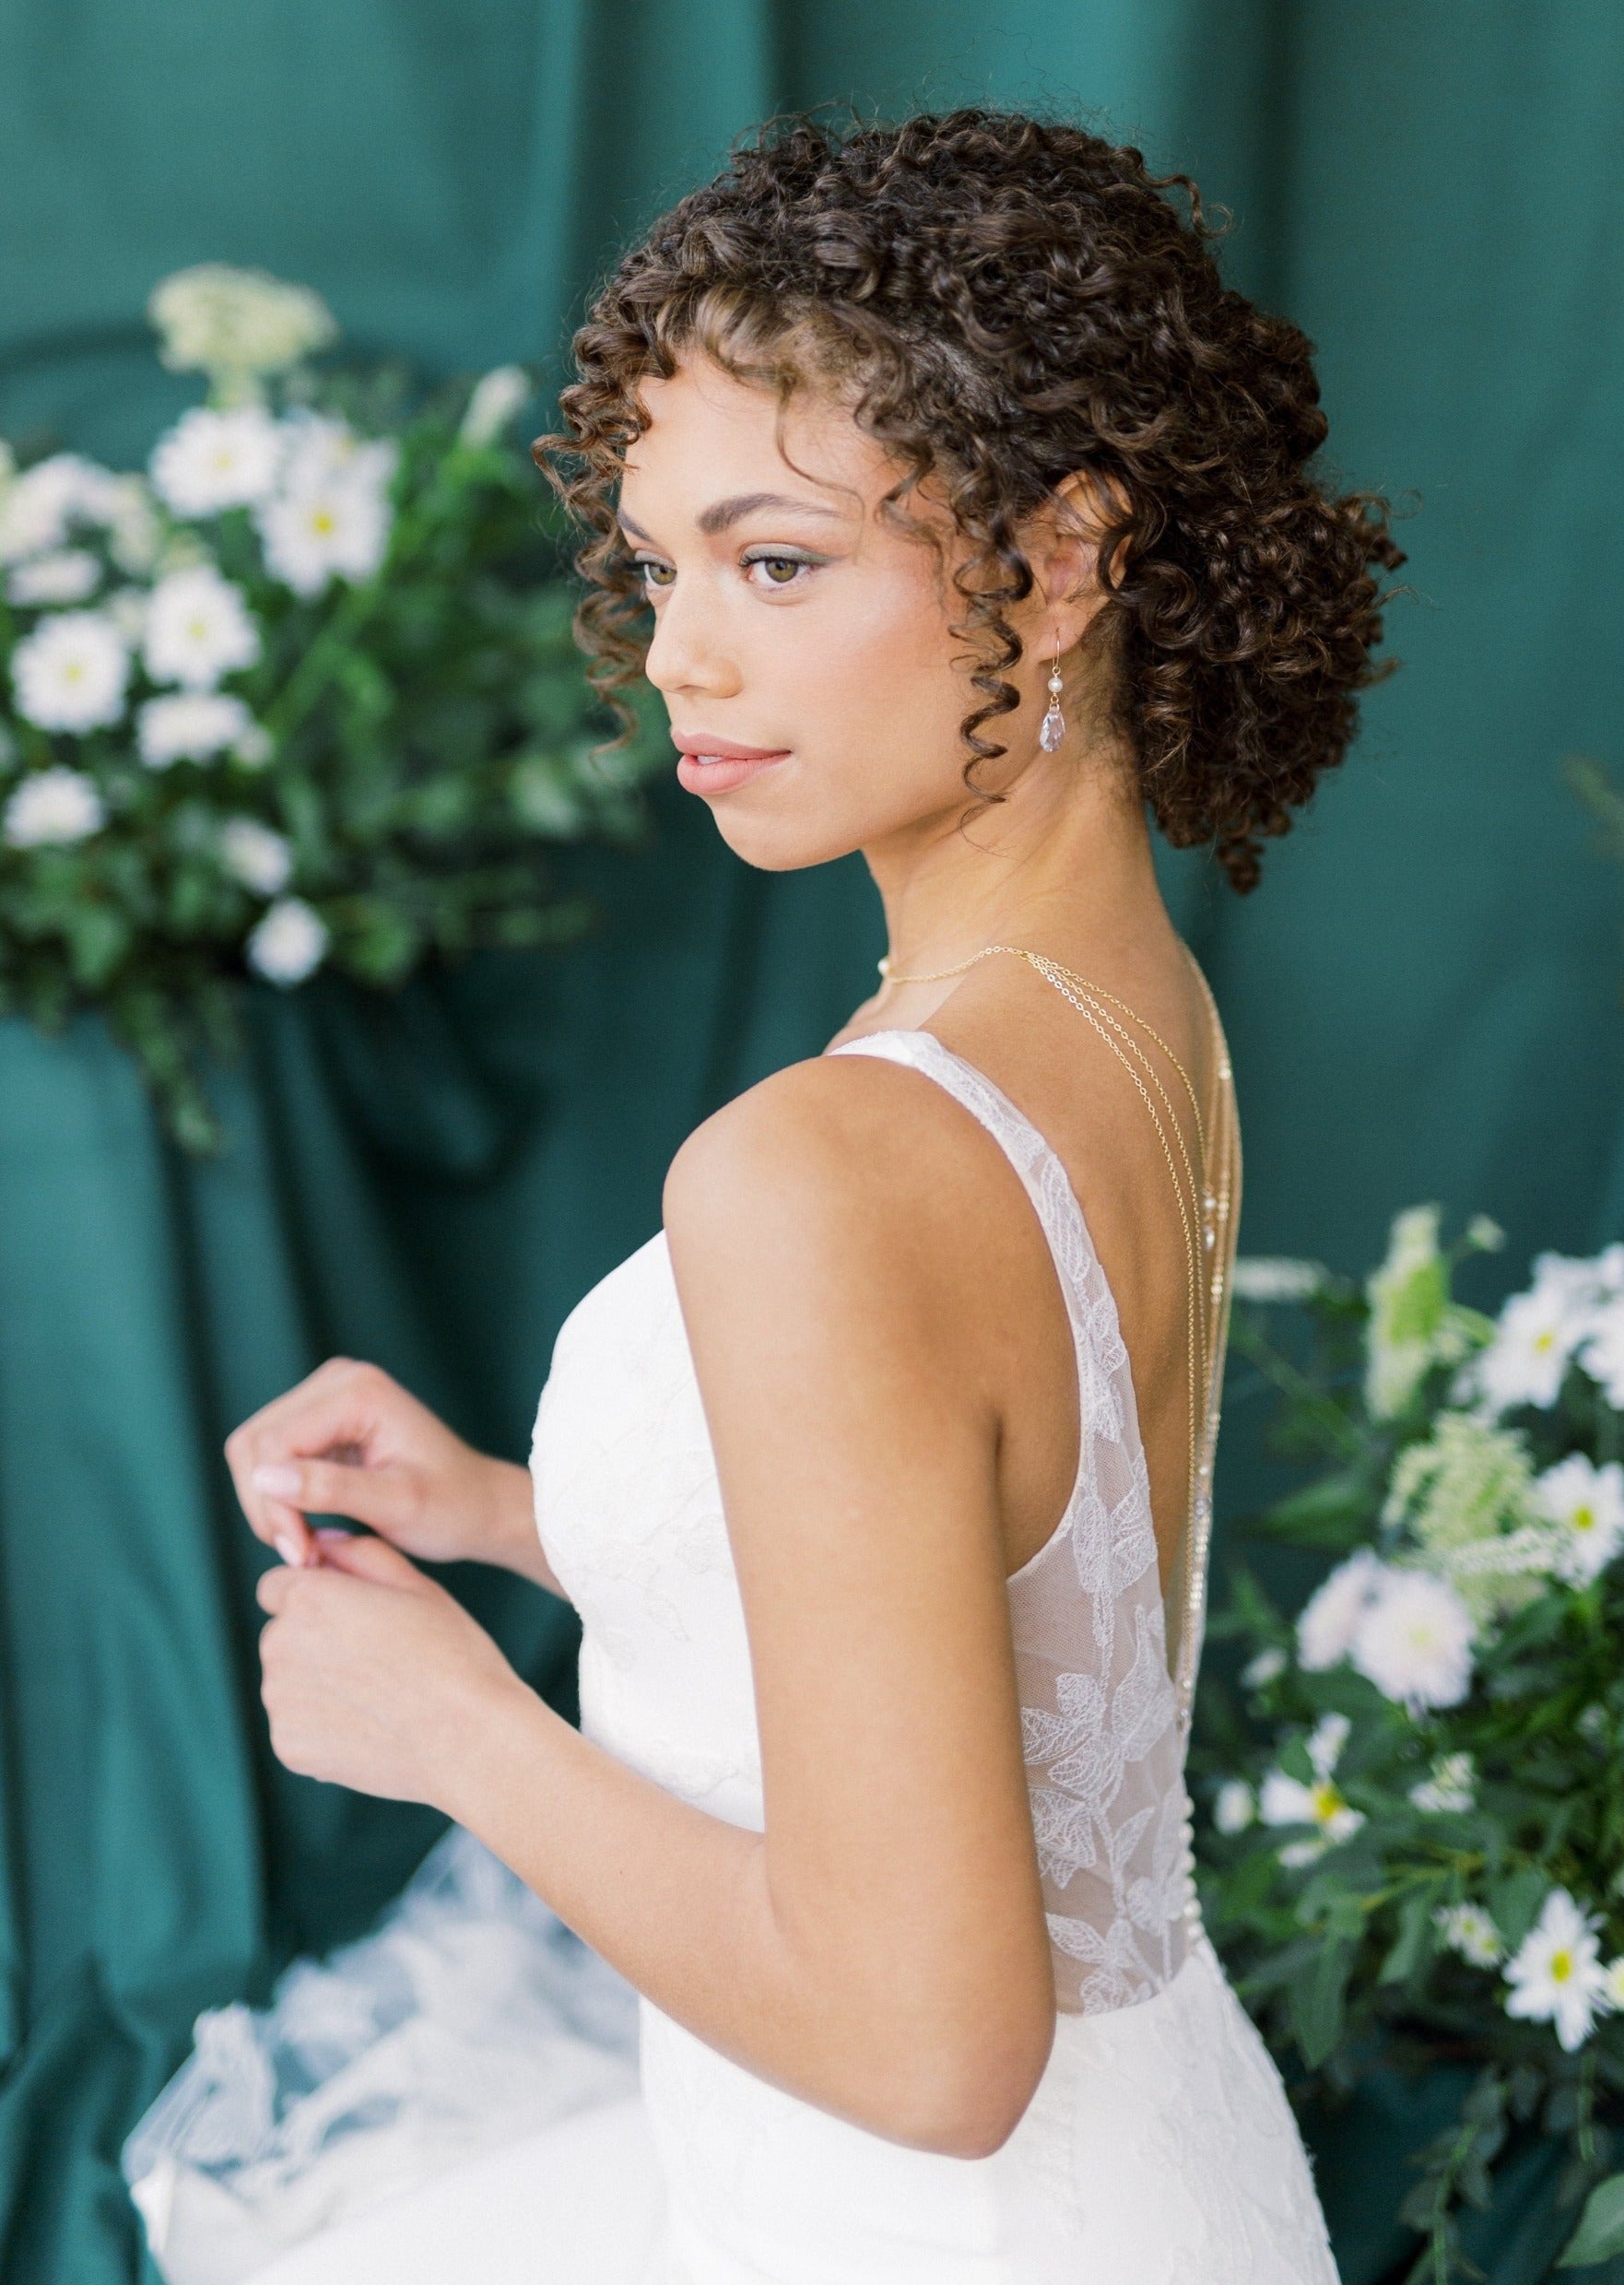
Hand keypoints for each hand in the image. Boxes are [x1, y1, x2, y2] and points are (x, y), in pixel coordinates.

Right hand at [225, 1357, 555, 1587]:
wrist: (476, 1503)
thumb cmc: (451, 1506)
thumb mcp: (398, 1505)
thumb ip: (332, 1490)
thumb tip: (266, 1477)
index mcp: (359, 1391)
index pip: (275, 1444)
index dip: (272, 1503)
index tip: (299, 1554)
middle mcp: (337, 1380)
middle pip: (254, 1443)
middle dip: (266, 1505)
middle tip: (299, 1554)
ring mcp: (325, 1396)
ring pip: (253, 1451)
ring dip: (268, 1505)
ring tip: (303, 1547)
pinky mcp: (318, 1420)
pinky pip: (269, 1457)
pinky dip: (277, 1498)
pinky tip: (306, 1530)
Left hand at [256, 1529, 530, 1804]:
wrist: (469, 1739)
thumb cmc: (453, 1654)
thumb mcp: (417, 1585)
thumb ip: (360, 1554)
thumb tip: (322, 1542)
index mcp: (309, 1597)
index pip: (276, 1587)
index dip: (314, 1596)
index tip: (351, 1616)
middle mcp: (280, 1646)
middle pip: (280, 1634)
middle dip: (314, 1641)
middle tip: (375, 1659)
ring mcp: (281, 1702)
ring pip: (288, 1682)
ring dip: (317, 1684)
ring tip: (379, 1696)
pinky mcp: (288, 1748)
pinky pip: (297, 1726)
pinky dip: (323, 1726)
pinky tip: (371, 1727)